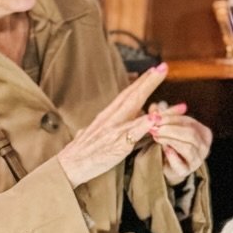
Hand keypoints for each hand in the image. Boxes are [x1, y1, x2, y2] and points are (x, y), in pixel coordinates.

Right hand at [57, 65, 166, 188]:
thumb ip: (107, 125)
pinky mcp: (117, 144)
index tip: (154, 70)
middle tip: (163, 66)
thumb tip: (112, 119)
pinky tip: (155, 117)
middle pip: (131, 95)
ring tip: (160, 79)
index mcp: (107, 115)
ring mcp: (114, 129)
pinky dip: (144, 124)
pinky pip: (132, 133)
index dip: (141, 82)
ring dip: (148, 91)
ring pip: (134, 107)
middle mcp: (111, 118)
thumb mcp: (94, 133)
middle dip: (148, 80)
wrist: (69, 165)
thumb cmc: (83, 152)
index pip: (126, 94)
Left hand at [146, 104, 211, 184]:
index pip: (189, 122)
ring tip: (156, 136)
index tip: (156, 116)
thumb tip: (155, 106)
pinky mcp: (186, 171)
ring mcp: (197, 160)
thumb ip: (163, 116)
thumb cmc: (171, 142)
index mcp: (204, 132)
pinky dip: (172, 156)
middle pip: (190, 134)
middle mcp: (204, 146)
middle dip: (170, 129)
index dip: (172, 118)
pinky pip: (180, 164)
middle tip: (155, 127)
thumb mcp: (169, 126)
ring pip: (187, 147)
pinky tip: (165, 149)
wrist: (169, 165)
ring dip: (170, 140)